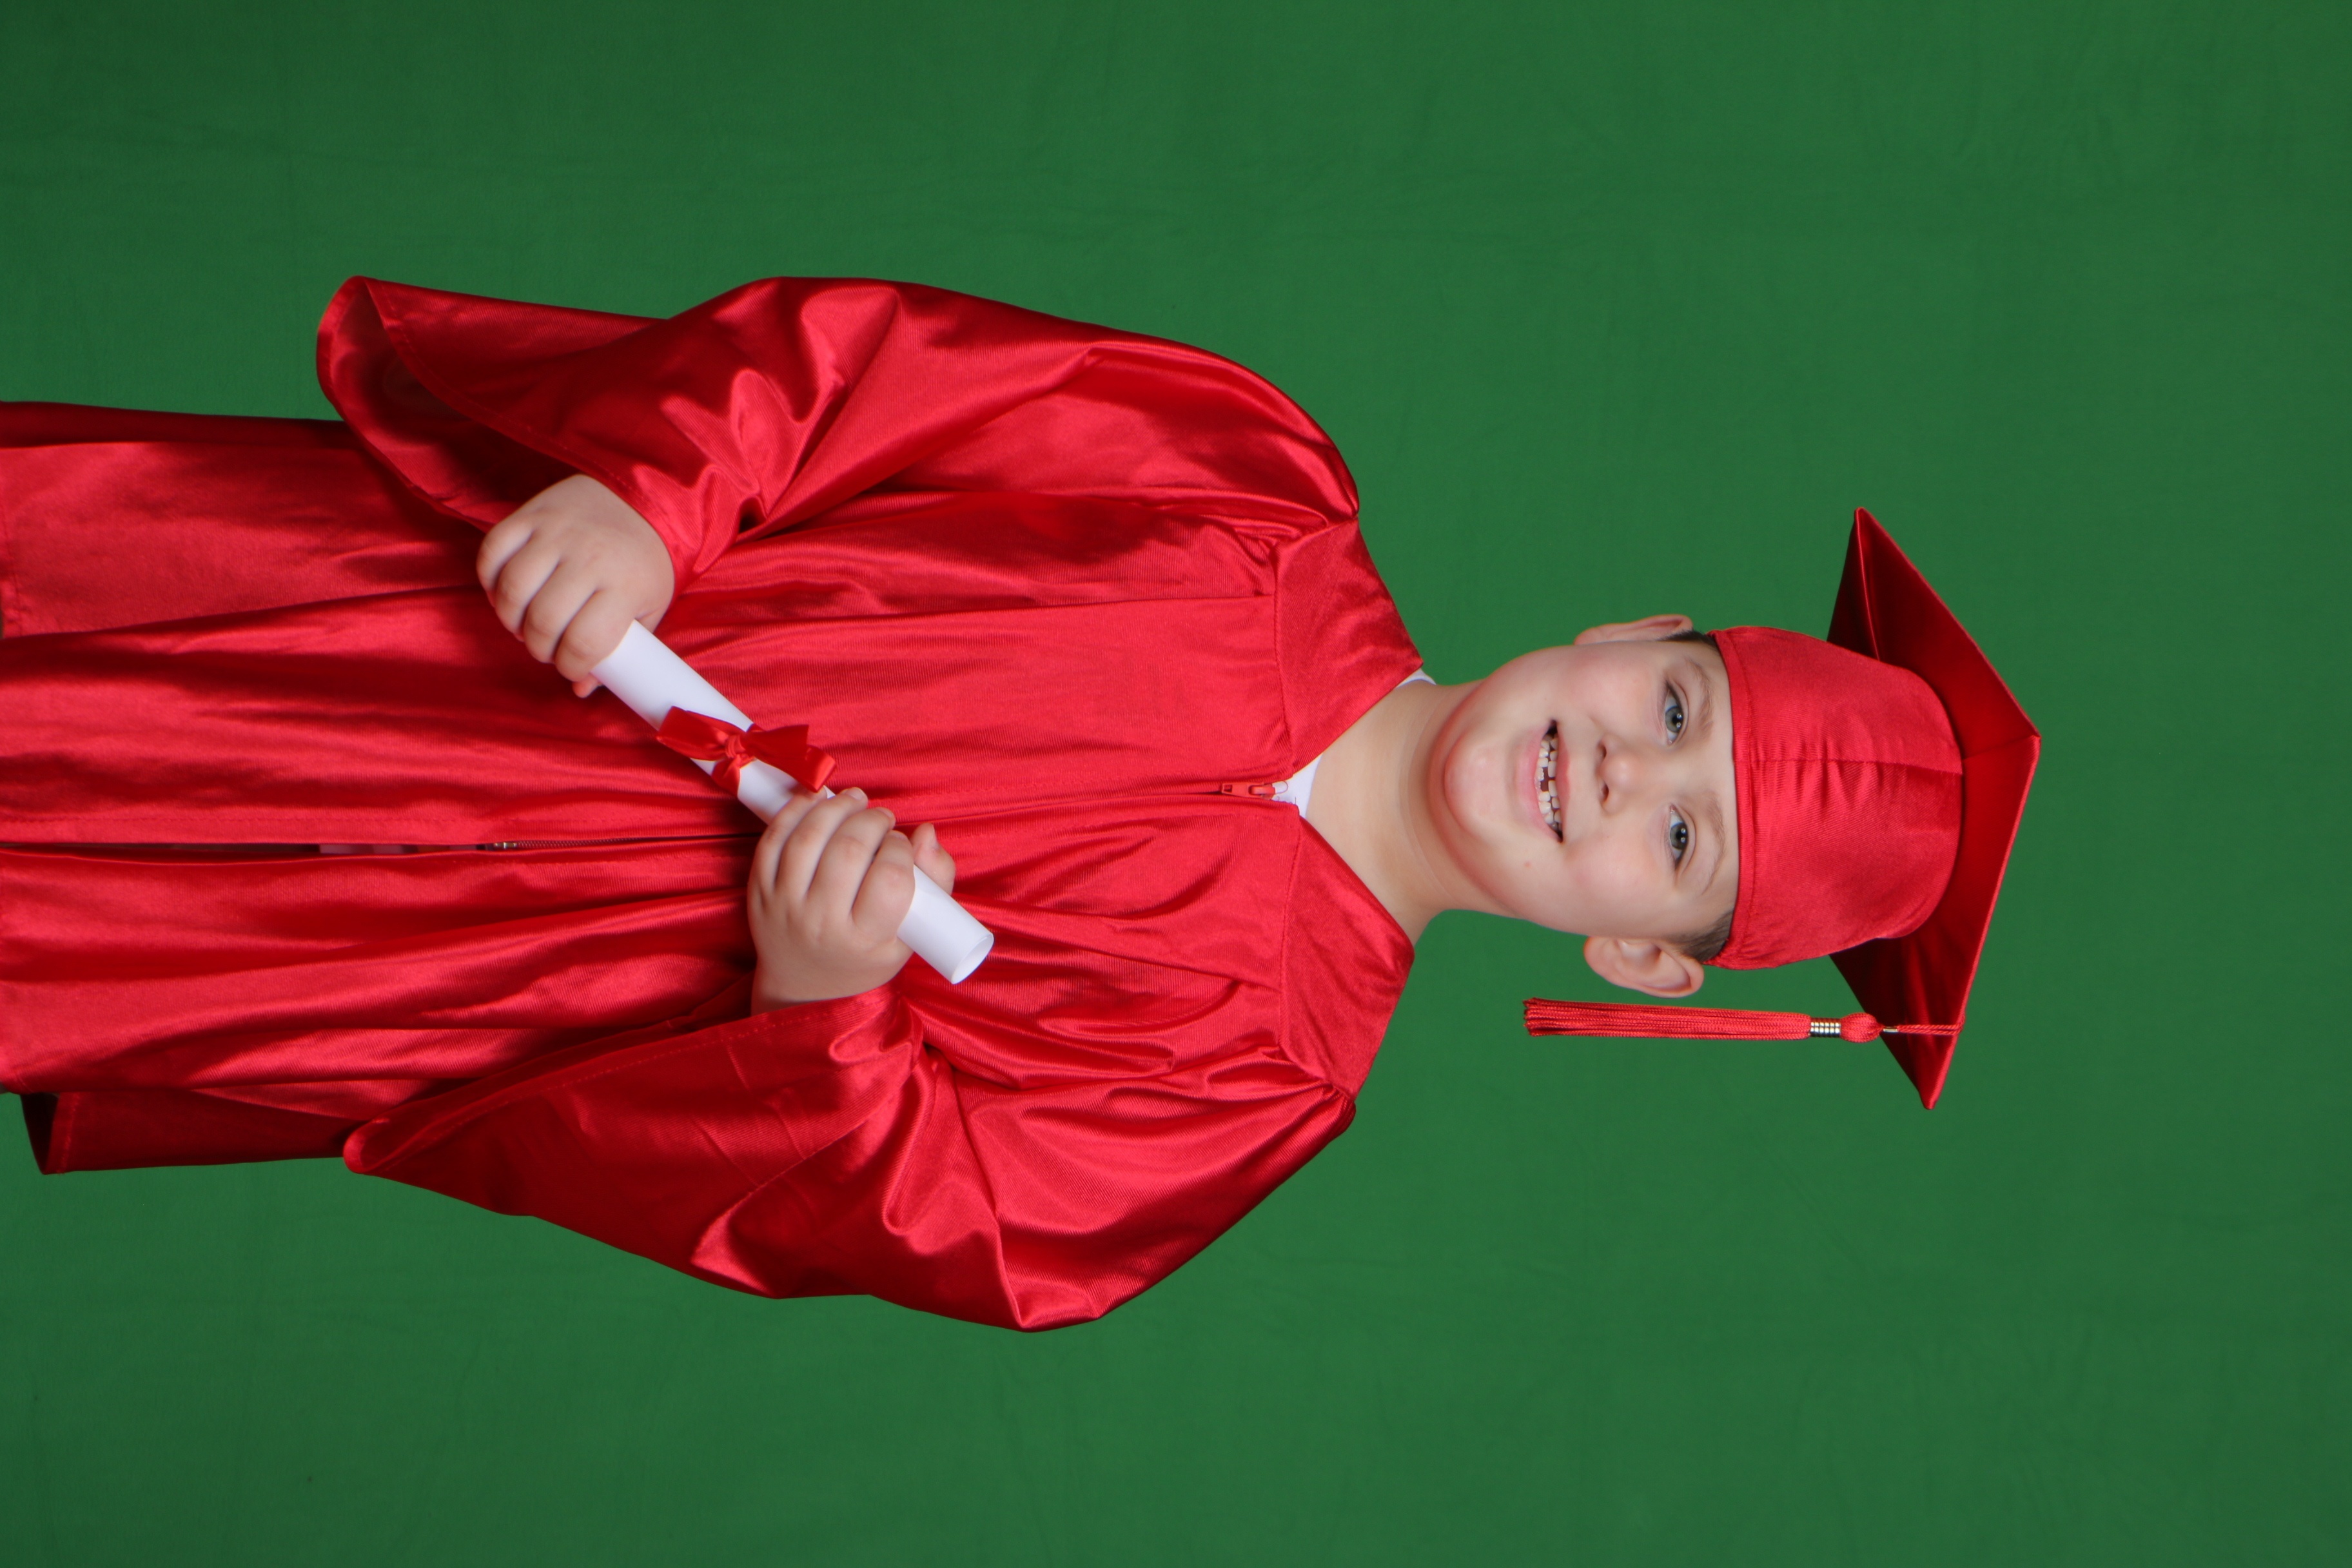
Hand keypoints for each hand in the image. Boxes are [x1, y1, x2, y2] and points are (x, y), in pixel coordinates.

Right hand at [478, 474, 675, 695]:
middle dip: (538, 647)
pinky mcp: (531, 513)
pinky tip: (505, 593)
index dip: (570, 666)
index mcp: (626, 584)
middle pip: (543, 620)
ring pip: (512, 588)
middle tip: (546, 647)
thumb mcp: (650, 607)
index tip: (570, 667)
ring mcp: (558, 531)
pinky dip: (489, 581)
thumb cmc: (645, 563)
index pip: (584, 642)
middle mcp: (590, 556)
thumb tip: (580, 689)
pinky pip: (492, 552)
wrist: (643, 499)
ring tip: (524, 624)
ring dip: (510, 618)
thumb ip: (622, 650)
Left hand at [747, 787, 958, 1007]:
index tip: (901, 844)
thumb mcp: (913, 935)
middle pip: (848, 851)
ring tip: (856, 801)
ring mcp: (785, 907)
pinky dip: (796, 811)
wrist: (804, 986)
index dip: (900, 849)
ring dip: (836, 807)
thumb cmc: (866, 956)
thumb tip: (926, 833)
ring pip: (809, 838)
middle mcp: (820, 924)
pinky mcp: (759, 892)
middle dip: (872, 821)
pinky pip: (773, 839)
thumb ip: (935, 882)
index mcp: (864, 939)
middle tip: (882, 819)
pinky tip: (818, 801)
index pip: (890, 879)